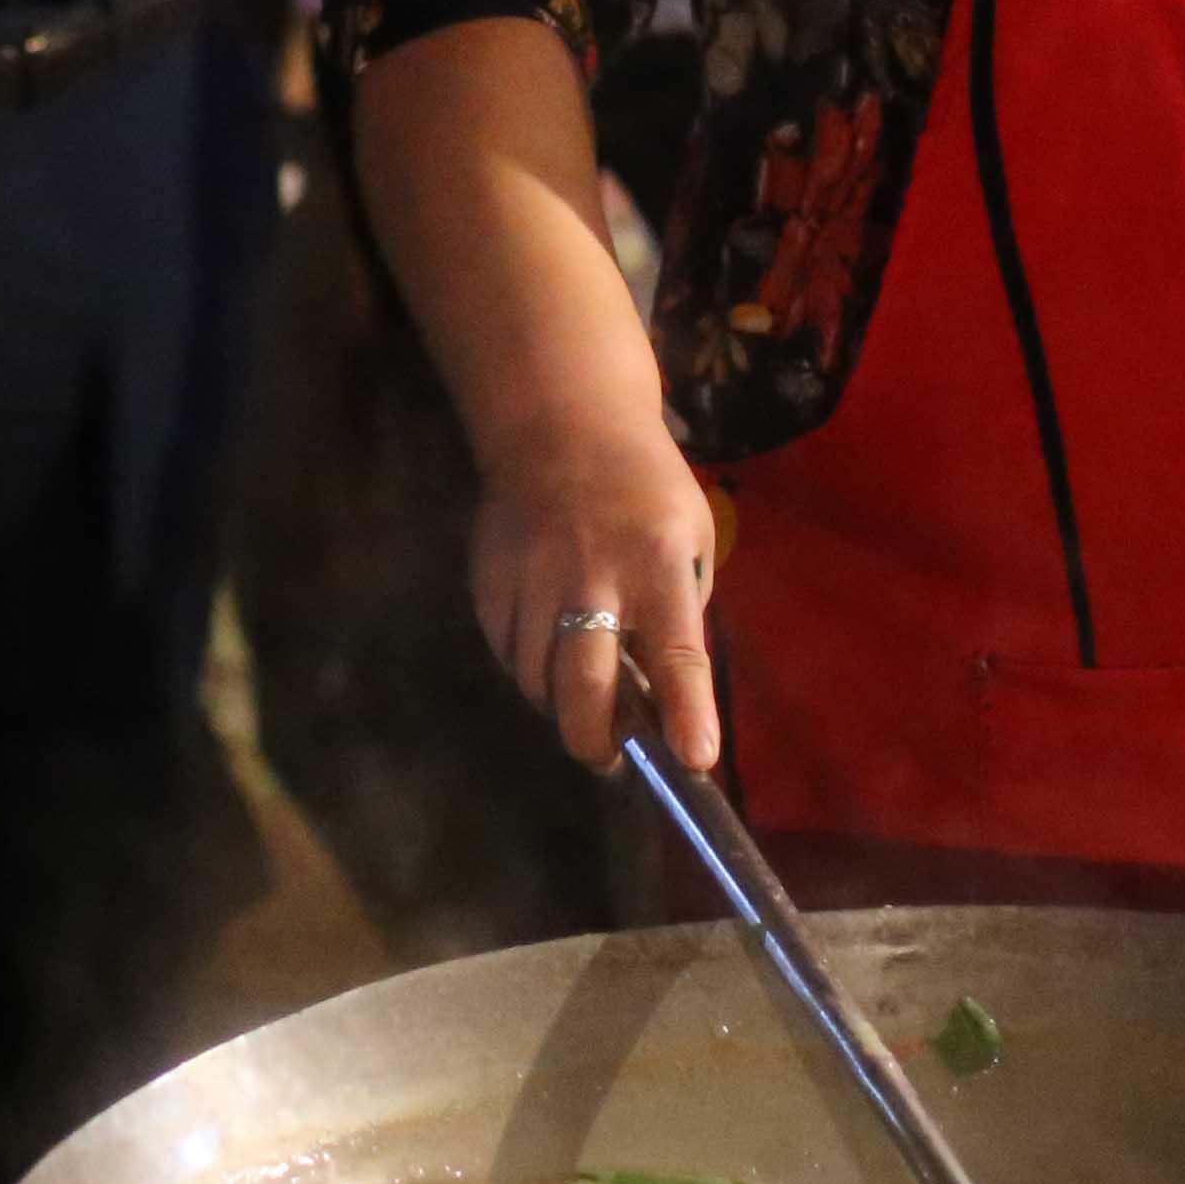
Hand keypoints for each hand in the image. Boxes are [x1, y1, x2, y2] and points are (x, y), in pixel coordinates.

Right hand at [473, 414, 718, 772]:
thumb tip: (660, 691)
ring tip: (581, 700)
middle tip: (610, 757)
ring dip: (561, 705)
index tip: (695, 759)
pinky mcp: (489, 582)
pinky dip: (528, 669)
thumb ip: (679, 609)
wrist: (559, 424)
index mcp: (658, 563)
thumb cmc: (643, 486)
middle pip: (586, 686)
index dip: (685, 713)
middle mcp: (592, 576)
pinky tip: (547, 654)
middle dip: (598, 741)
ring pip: (537, 681)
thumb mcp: (689, 535)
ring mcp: (532, 580)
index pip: (677, 652)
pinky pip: (506, 653)